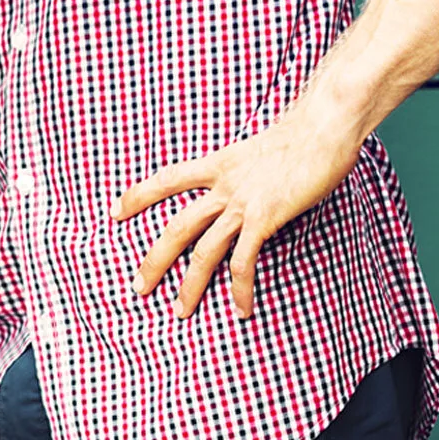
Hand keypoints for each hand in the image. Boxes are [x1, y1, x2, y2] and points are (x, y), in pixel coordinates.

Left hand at [112, 109, 361, 318]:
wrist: (323, 127)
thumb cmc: (302, 136)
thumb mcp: (260, 150)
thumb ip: (246, 171)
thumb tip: (249, 185)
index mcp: (218, 163)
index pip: (166, 179)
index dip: (138, 195)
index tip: (115, 211)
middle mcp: (223, 185)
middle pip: (177, 227)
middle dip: (155, 260)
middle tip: (138, 287)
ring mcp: (242, 203)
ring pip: (204, 250)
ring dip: (190, 285)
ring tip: (180, 311)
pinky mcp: (265, 218)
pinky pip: (243, 261)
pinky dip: (240, 288)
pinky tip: (241, 309)